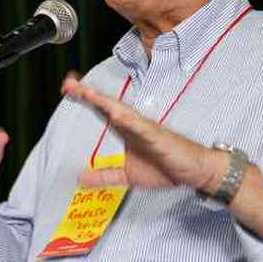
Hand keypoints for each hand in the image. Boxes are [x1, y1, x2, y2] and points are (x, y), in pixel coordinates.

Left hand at [61, 77, 220, 191]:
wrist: (196, 171)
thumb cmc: (165, 167)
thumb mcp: (127, 176)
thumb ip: (105, 176)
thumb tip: (80, 178)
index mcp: (124, 130)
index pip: (100, 110)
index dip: (84, 99)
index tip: (66, 89)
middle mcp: (132, 124)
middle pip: (105, 105)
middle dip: (86, 93)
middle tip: (68, 83)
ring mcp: (144, 128)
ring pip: (119, 110)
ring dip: (102, 101)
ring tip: (85, 92)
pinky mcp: (157, 136)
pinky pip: (140, 126)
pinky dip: (128, 119)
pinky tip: (116, 113)